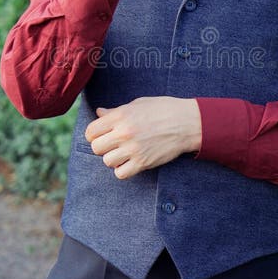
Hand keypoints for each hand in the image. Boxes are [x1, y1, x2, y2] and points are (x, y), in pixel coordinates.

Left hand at [85, 97, 201, 179]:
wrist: (186, 122)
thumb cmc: (163, 109)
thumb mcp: (137, 104)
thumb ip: (115, 111)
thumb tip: (99, 113)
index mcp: (120, 116)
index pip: (91, 131)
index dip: (94, 134)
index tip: (102, 135)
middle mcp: (124, 133)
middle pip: (96, 148)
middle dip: (102, 147)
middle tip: (113, 144)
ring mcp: (133, 149)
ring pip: (107, 161)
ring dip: (113, 158)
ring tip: (123, 153)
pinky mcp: (143, 162)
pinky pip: (120, 174)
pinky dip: (122, 170)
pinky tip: (130, 162)